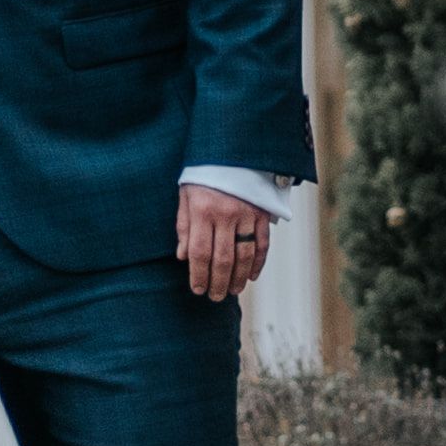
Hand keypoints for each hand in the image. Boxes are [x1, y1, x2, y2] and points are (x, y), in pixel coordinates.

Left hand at [178, 183, 275, 302]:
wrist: (233, 148)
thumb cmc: (204, 174)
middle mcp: (225, 214)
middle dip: (218, 283)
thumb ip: (184, 227)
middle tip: (215, 297)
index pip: (200, 252)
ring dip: (239, 278)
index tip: (197, 290)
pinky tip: (252, 275)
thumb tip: (183, 257)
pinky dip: (258, 263)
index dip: (198, 275)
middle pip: (223, 259)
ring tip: (233, 291)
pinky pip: (262, 243)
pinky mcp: (262, 213)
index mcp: (202, 210)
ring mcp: (246, 214)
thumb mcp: (186, 195)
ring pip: (244, 255)